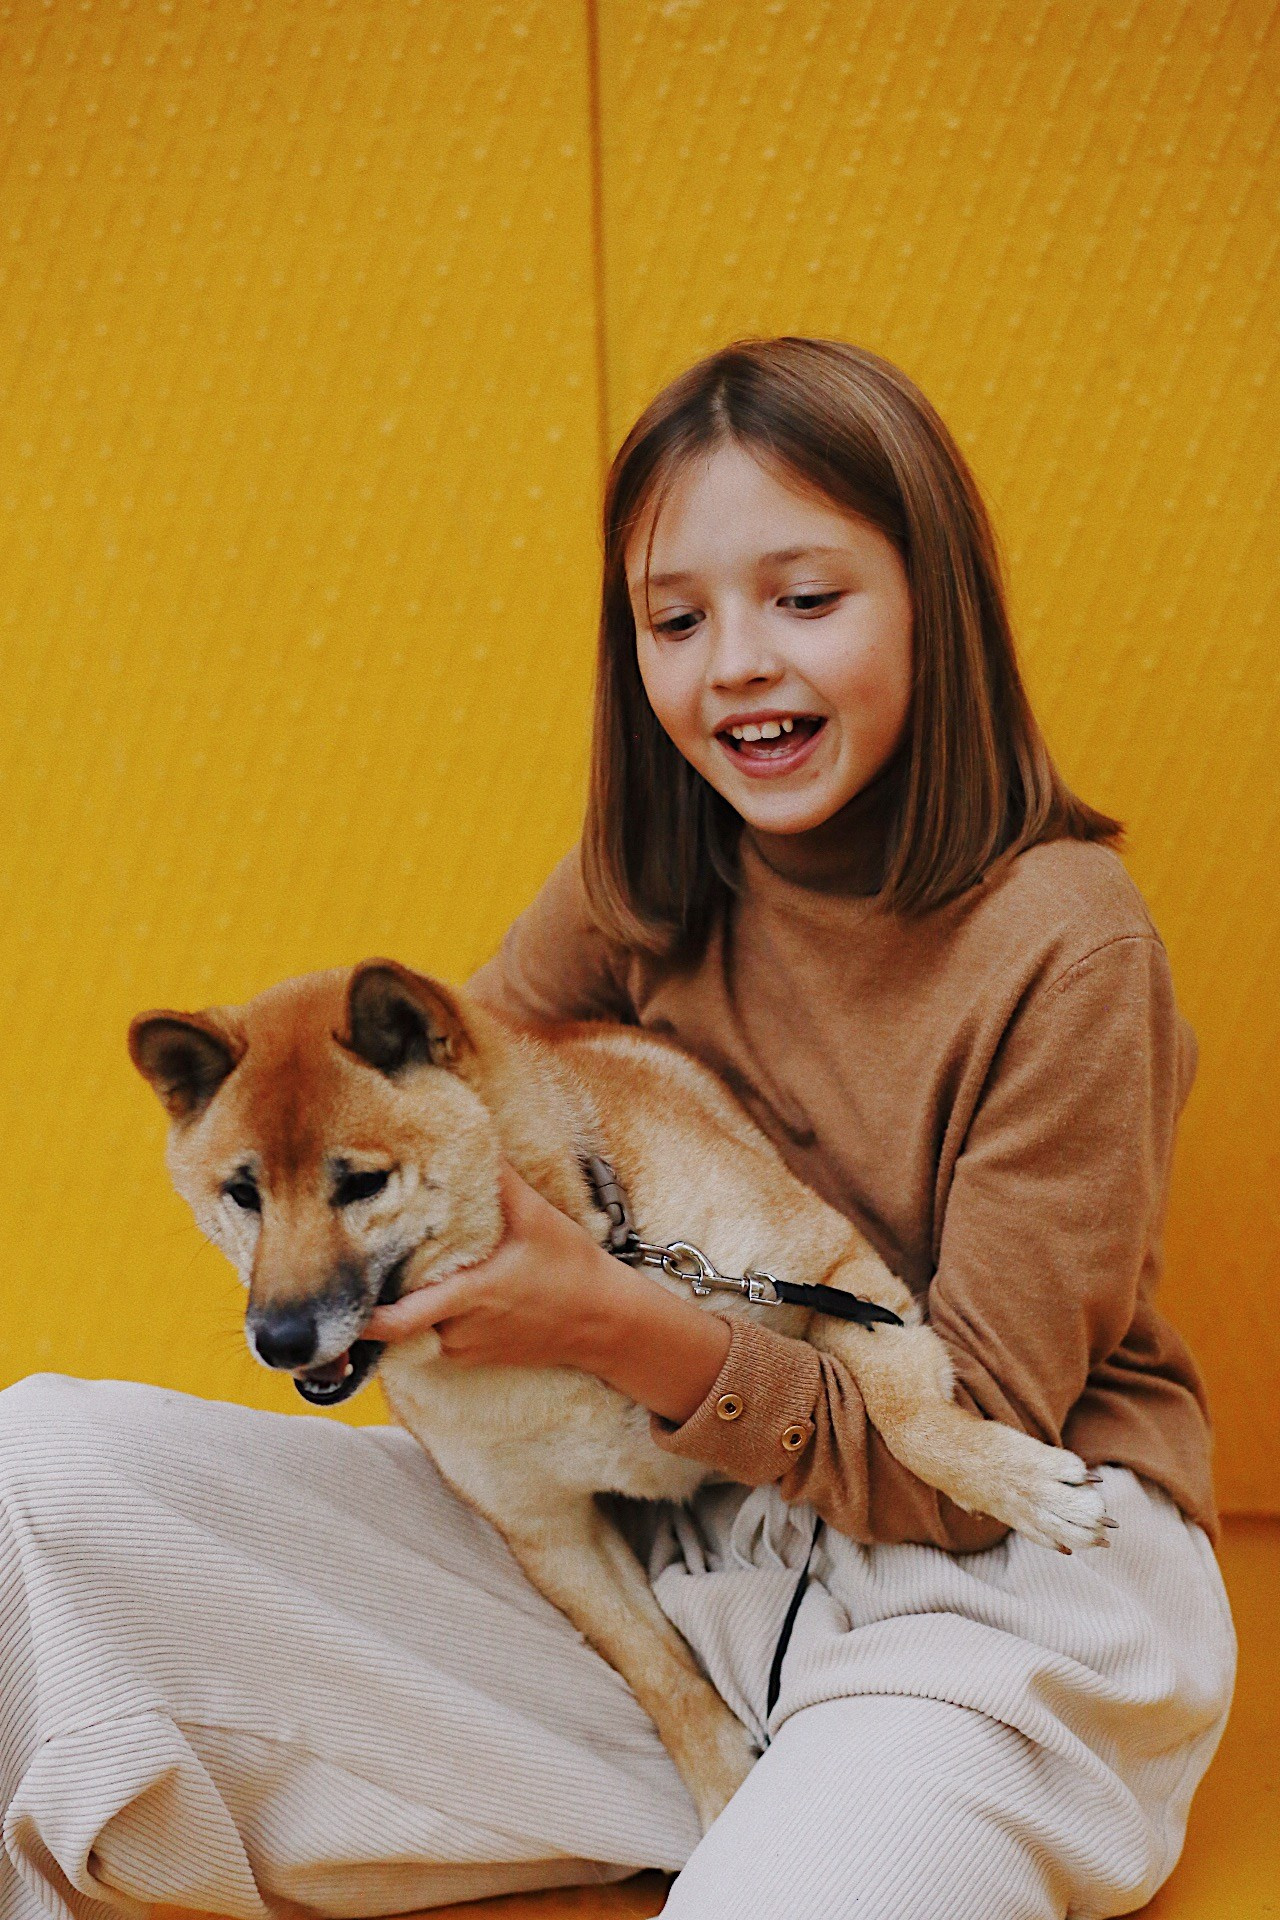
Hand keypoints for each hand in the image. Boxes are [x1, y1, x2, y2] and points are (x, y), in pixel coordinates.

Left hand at [365, 1161, 624, 1371]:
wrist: (604, 1321)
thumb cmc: (570, 1268)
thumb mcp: (537, 1217)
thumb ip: (497, 1179)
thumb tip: (470, 1136)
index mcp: (468, 1297)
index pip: (396, 1320)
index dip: (360, 1315)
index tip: (332, 1293)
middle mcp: (458, 1330)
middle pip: (399, 1314)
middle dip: (381, 1288)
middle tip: (361, 1255)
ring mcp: (464, 1348)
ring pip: (417, 1322)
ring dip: (410, 1296)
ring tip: (406, 1262)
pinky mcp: (472, 1355)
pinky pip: (436, 1331)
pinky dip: (432, 1308)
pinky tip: (443, 1281)